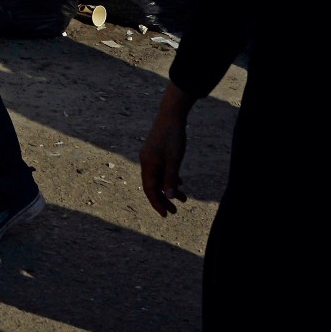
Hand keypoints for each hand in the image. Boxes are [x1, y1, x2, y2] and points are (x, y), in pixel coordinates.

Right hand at [139, 83, 190, 216]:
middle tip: (175, 212)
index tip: (165, 215)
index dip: (157, 203)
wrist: (171, 116)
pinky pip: (160, 170)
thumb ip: (170, 179)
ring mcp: (150, 157)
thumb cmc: (172, 138)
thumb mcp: (174, 160)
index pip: (149, 189)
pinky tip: (179, 181)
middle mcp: (146, 162)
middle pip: (153, 186)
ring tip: (183, 198)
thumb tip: (168, 198)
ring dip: (169, 189)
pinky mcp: (155, 152)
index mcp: (148, 165)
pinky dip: (169, 178)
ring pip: (158, 178)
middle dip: (164, 199)